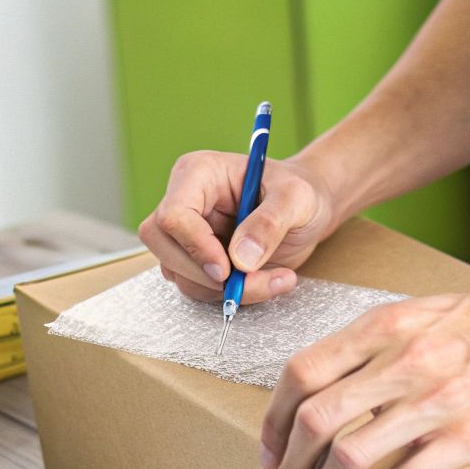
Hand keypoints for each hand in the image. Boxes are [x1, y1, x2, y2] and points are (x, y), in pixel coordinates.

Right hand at [138, 150, 338, 303]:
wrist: (308, 211)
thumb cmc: (300, 193)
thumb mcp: (296, 199)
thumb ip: (269, 223)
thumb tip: (240, 259)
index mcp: (198, 173)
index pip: (173, 214)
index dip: (195, 246)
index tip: (227, 269)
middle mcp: (185, 201)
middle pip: (161, 244)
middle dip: (204, 274)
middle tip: (249, 280)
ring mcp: (186, 233)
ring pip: (177, 272)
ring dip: (222, 290)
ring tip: (272, 279)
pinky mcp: (195, 259)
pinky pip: (197, 286)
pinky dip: (228, 295)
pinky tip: (262, 282)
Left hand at [261, 288, 469, 468]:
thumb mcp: (429, 313)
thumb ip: (379, 343)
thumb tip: (336, 384)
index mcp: (385, 327)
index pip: (301, 374)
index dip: (273, 422)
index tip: (268, 453)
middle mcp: (400, 361)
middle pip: (313, 423)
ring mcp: (433, 401)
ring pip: (347, 458)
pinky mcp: (467, 438)